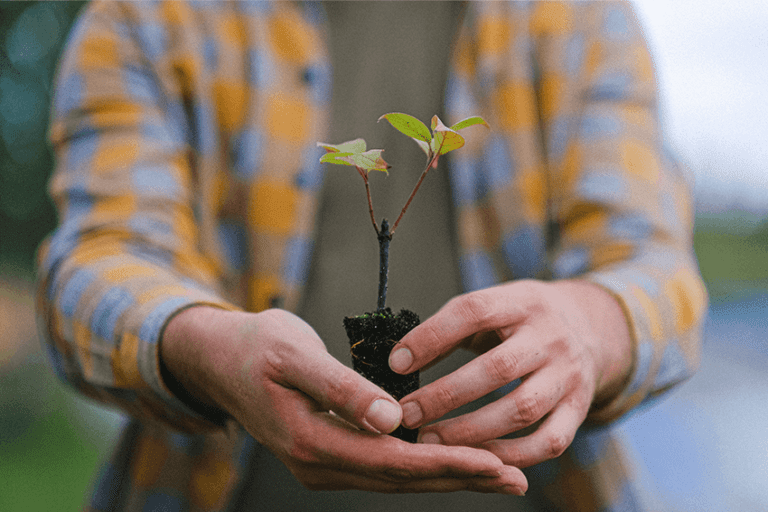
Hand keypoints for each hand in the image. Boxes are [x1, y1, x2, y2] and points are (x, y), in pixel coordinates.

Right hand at [161, 307, 527, 493]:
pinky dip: (422, 464)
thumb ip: (342, 387)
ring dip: (447, 475)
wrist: (220, 359)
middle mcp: (318, 463)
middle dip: (460, 477)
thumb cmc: (257, 347)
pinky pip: (384, 466)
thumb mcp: (295, 355)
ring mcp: (323, 463)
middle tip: (515, 478)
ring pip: (396, 477)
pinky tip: (452, 458)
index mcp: (310, 440)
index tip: (495, 462)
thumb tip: (392, 419)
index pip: (393, 460)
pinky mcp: (329, 453)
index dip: (446, 461)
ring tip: (498, 474)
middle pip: (402, 478)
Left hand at [389, 280, 632, 467]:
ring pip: (521, 409)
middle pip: (497, 368)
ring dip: (471, 430)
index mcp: (520, 302)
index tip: (396, 363)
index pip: (474, 312)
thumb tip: (400, 359)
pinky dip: (512, 455)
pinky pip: (549, 441)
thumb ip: (450, 327)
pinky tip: (477, 458)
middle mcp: (550, 337)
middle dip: (446, 395)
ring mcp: (569, 375)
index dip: (432, 337)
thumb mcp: (493, 305)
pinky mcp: (579, 407)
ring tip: (430, 441)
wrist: (589, 326)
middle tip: (407, 413)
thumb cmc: (520, 319)